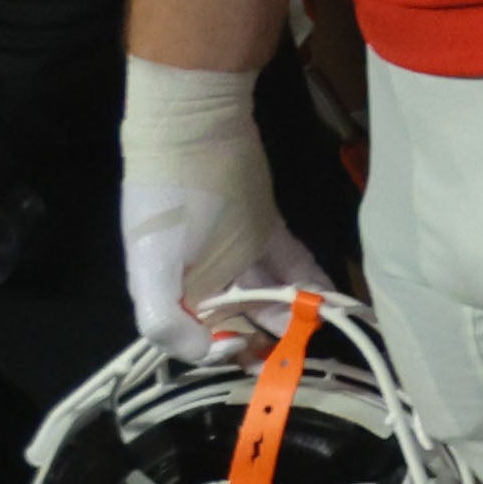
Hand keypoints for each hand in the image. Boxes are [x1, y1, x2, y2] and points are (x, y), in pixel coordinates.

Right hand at [116, 57, 299, 360]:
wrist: (197, 129)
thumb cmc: (170, 202)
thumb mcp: (150, 266)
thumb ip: (163, 320)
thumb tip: (209, 353)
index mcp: (168, 291)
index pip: (198, 337)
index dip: (224, 350)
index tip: (250, 350)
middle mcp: (202, 276)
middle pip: (239, 318)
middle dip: (270, 336)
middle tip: (301, 349)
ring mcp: (236, 251)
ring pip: (270, 292)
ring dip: (296, 311)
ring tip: (325, 325)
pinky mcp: (265, 226)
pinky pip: (291, 262)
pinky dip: (310, 281)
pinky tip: (331, 298)